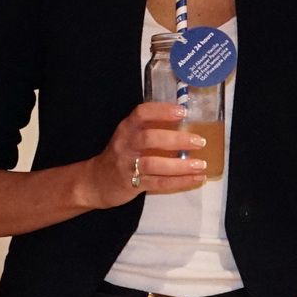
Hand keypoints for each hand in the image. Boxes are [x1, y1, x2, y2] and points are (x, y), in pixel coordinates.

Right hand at [79, 101, 206, 208]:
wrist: (95, 182)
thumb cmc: (120, 155)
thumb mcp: (128, 137)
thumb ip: (149, 129)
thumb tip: (184, 122)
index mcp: (126, 129)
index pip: (141, 114)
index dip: (162, 111)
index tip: (182, 111)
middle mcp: (125, 145)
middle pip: (150, 139)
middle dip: (176, 140)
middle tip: (199, 141)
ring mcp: (127, 166)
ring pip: (155, 165)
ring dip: (180, 165)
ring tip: (200, 164)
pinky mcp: (132, 185)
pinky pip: (159, 183)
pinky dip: (179, 181)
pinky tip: (196, 179)